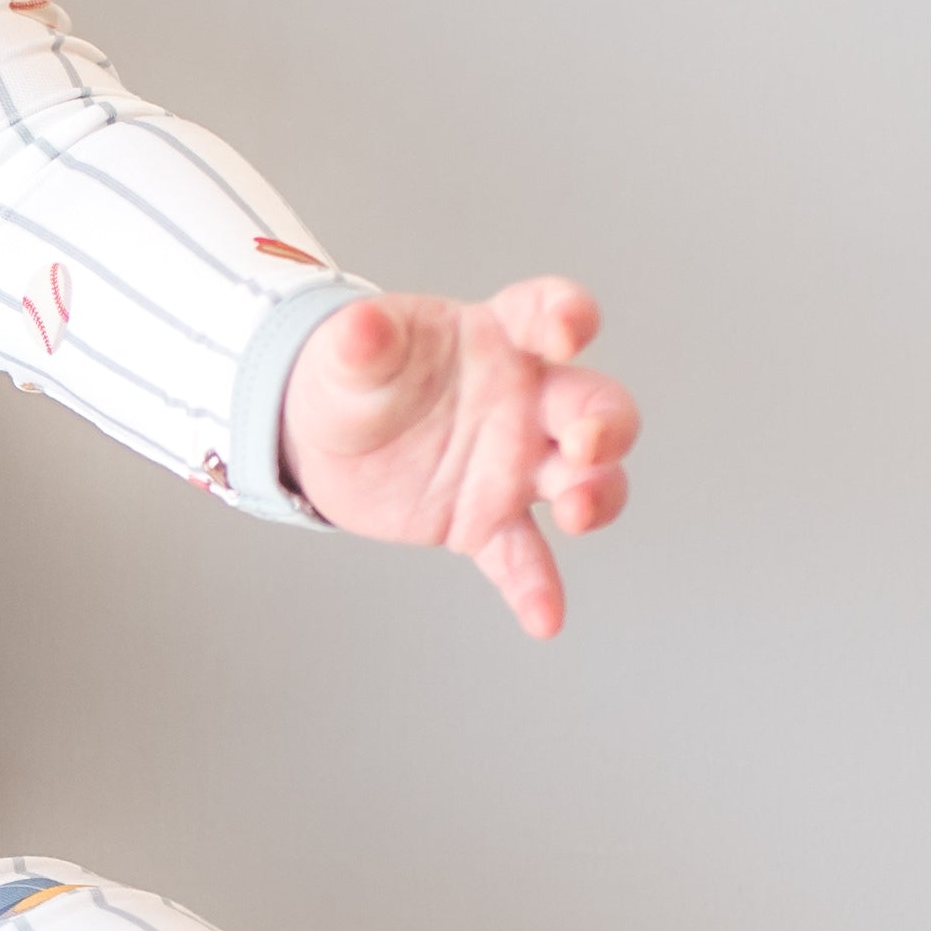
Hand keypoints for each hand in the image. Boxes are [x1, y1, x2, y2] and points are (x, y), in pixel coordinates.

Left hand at [281, 279, 637, 638]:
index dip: (567, 316)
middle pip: (594, 404)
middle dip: (605, 423)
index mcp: (495, 338)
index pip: (546, 313)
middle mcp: (523, 401)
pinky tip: (544, 618)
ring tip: (573, 513)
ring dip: (594, 495)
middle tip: (585, 444)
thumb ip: (361, 341)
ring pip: (582, 480)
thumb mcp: (346, 352)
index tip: (569, 330)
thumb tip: (359, 323)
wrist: (325, 437)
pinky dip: (535, 585)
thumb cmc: (355, 375)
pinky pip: (522, 556)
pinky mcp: (487, 521)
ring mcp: (513, 464)